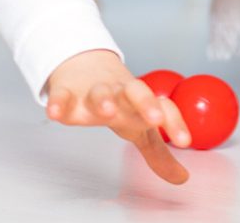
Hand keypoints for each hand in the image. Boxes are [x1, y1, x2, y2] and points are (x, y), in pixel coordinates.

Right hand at [45, 50, 190, 184]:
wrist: (84, 62)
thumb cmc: (116, 99)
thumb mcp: (137, 125)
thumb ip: (157, 152)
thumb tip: (181, 177)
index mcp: (139, 102)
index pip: (163, 107)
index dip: (175, 122)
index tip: (184, 141)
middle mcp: (119, 94)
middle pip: (136, 92)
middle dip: (146, 103)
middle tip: (155, 118)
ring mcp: (93, 91)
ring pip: (99, 92)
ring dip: (104, 100)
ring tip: (107, 110)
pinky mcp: (67, 92)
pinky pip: (62, 96)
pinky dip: (58, 102)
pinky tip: (55, 113)